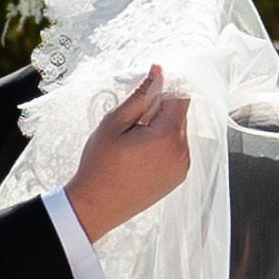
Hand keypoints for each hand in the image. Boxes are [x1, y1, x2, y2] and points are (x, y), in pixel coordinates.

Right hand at [67, 65, 190, 244]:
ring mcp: (182, 167)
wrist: (96, 206)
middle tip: (131, 122)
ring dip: (161, 128)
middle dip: (159, 110)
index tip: (144, 93)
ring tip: (133, 142)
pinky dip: (162, 146)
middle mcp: (182, 152)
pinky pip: (176, 150)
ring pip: (178, 132)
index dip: (163, 89)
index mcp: (168, 136)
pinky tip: (139, 156)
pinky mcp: (178, 178)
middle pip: (180, 115)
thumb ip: (141, 95)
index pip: (179, 97)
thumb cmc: (100, 165)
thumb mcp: (115, 123)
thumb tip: (158, 72)